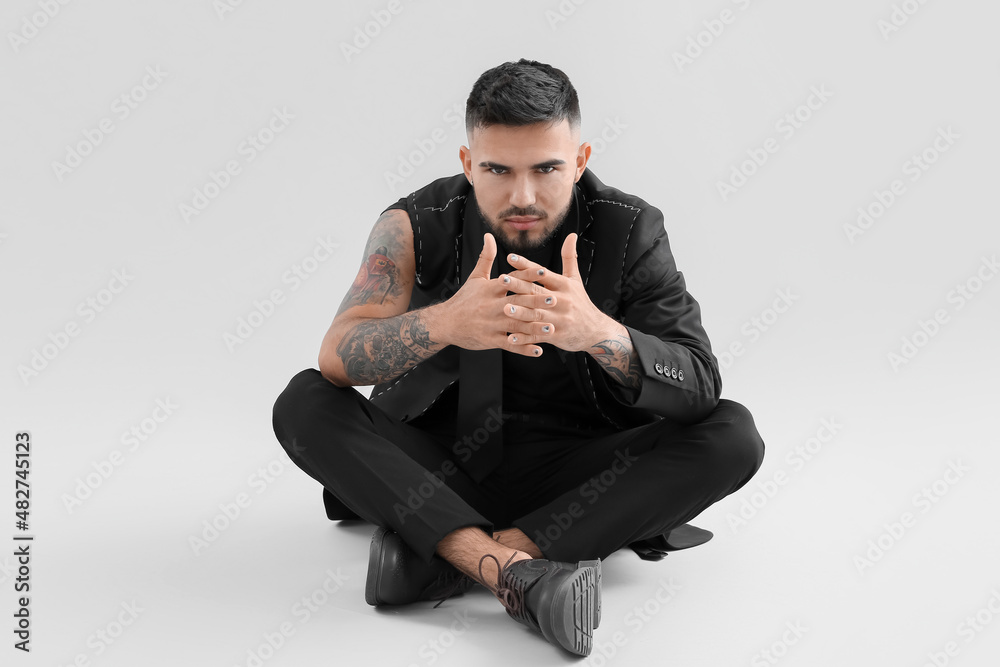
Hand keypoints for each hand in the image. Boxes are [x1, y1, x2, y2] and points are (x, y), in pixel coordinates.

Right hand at [439, 233, 546, 356]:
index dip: (527, 275)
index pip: (511, 280)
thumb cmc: (463, 300)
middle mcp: (492, 306)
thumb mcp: (475, 277)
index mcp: (491, 289)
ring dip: (534, 328)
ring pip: (516, 325)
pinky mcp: (490, 340)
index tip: (544, 271)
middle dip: (536, 301)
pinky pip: (509, 344)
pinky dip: (524, 348)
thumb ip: (486, 257)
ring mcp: (491, 324)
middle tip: (554, 299)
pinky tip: (538, 350)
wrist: (445, 323)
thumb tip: (489, 236)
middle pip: (517, 302)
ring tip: (551, 327)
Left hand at [501, 233, 615, 353]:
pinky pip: (538, 336)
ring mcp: (559, 319)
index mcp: (564, 285)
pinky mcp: (557, 335)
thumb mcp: (576, 280)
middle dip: (518, 285)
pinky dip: (524, 337)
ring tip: (504, 308)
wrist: (596, 331)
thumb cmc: (581, 304)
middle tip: (501, 279)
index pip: (542, 273)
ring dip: (520, 312)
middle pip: (537, 291)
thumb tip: (571, 235)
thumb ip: (570, 258)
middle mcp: (562, 301)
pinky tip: (510, 336)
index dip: (526, 265)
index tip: (510, 257)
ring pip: (537, 314)